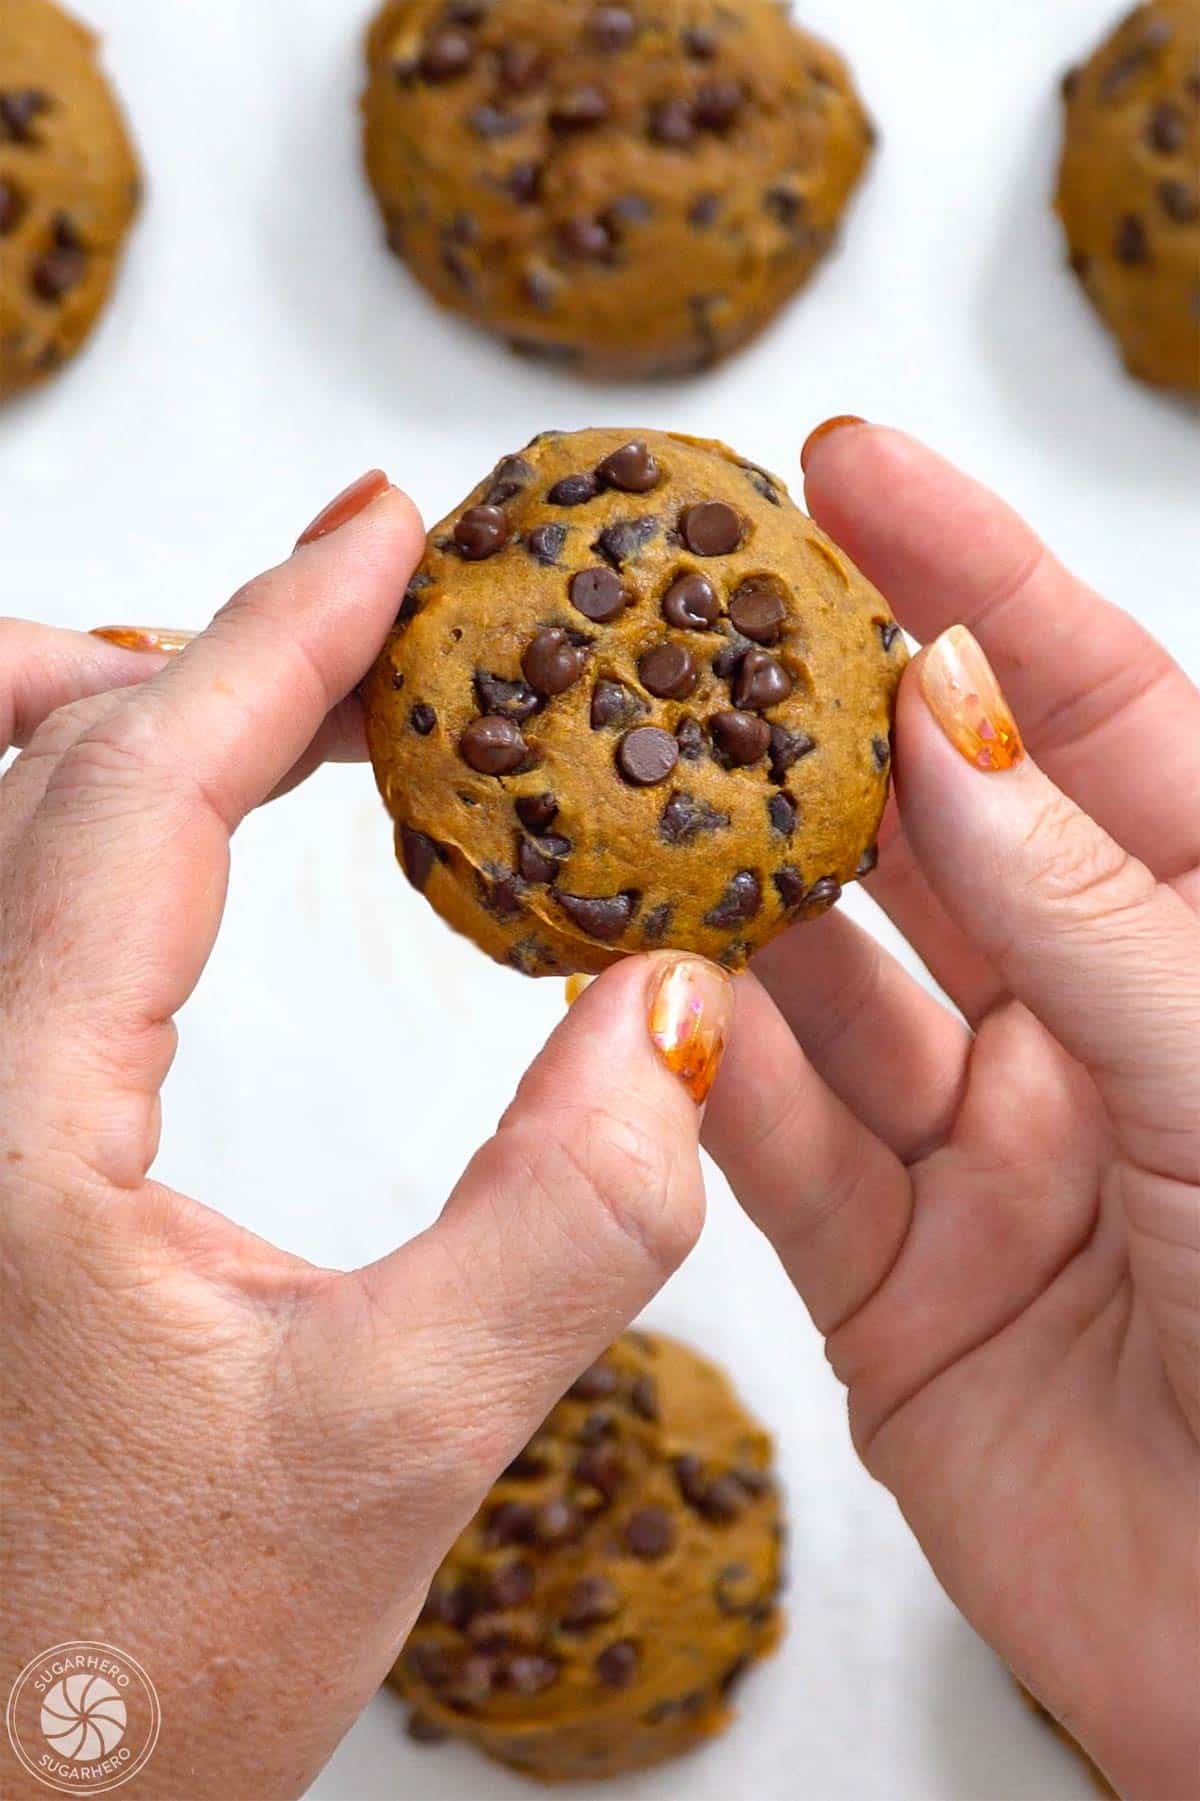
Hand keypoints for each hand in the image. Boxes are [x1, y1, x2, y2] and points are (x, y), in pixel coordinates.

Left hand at [0, 476, 729, 1798]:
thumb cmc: (115, 1668)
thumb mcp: (391, 1452)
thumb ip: (568, 1220)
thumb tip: (682, 1009)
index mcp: (9, 1115)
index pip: (140, 787)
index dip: (282, 636)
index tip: (395, 540)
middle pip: (33, 763)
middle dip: (208, 655)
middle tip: (374, 624)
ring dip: (114, 724)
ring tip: (269, 702)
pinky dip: (73, 828)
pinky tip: (162, 863)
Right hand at [703, 426, 1199, 1799]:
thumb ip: (1093, 910)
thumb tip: (953, 717)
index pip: (1096, 719)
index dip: (974, 585)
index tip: (854, 474)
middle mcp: (1092, 1028)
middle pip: (931, 831)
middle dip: (812, 719)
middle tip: (685, 608)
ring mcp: (983, 1147)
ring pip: (824, 979)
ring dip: (724, 886)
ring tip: (619, 775)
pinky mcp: (887, 1276)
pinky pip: (771, 1143)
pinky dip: (697, 1065)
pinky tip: (631, 978)